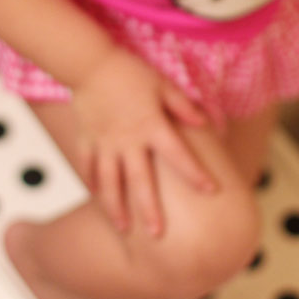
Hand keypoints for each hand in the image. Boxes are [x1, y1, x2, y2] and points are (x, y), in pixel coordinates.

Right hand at [70, 46, 218, 237]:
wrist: (90, 63)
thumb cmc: (130, 72)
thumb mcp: (163, 84)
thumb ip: (183, 106)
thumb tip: (206, 123)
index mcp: (152, 126)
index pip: (179, 155)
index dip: (196, 173)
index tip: (211, 190)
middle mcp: (128, 141)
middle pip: (141, 181)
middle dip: (149, 209)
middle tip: (158, 235)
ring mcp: (105, 143)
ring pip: (110, 183)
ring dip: (116, 207)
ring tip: (123, 229)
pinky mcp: (87, 140)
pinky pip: (89, 168)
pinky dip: (93, 184)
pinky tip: (98, 199)